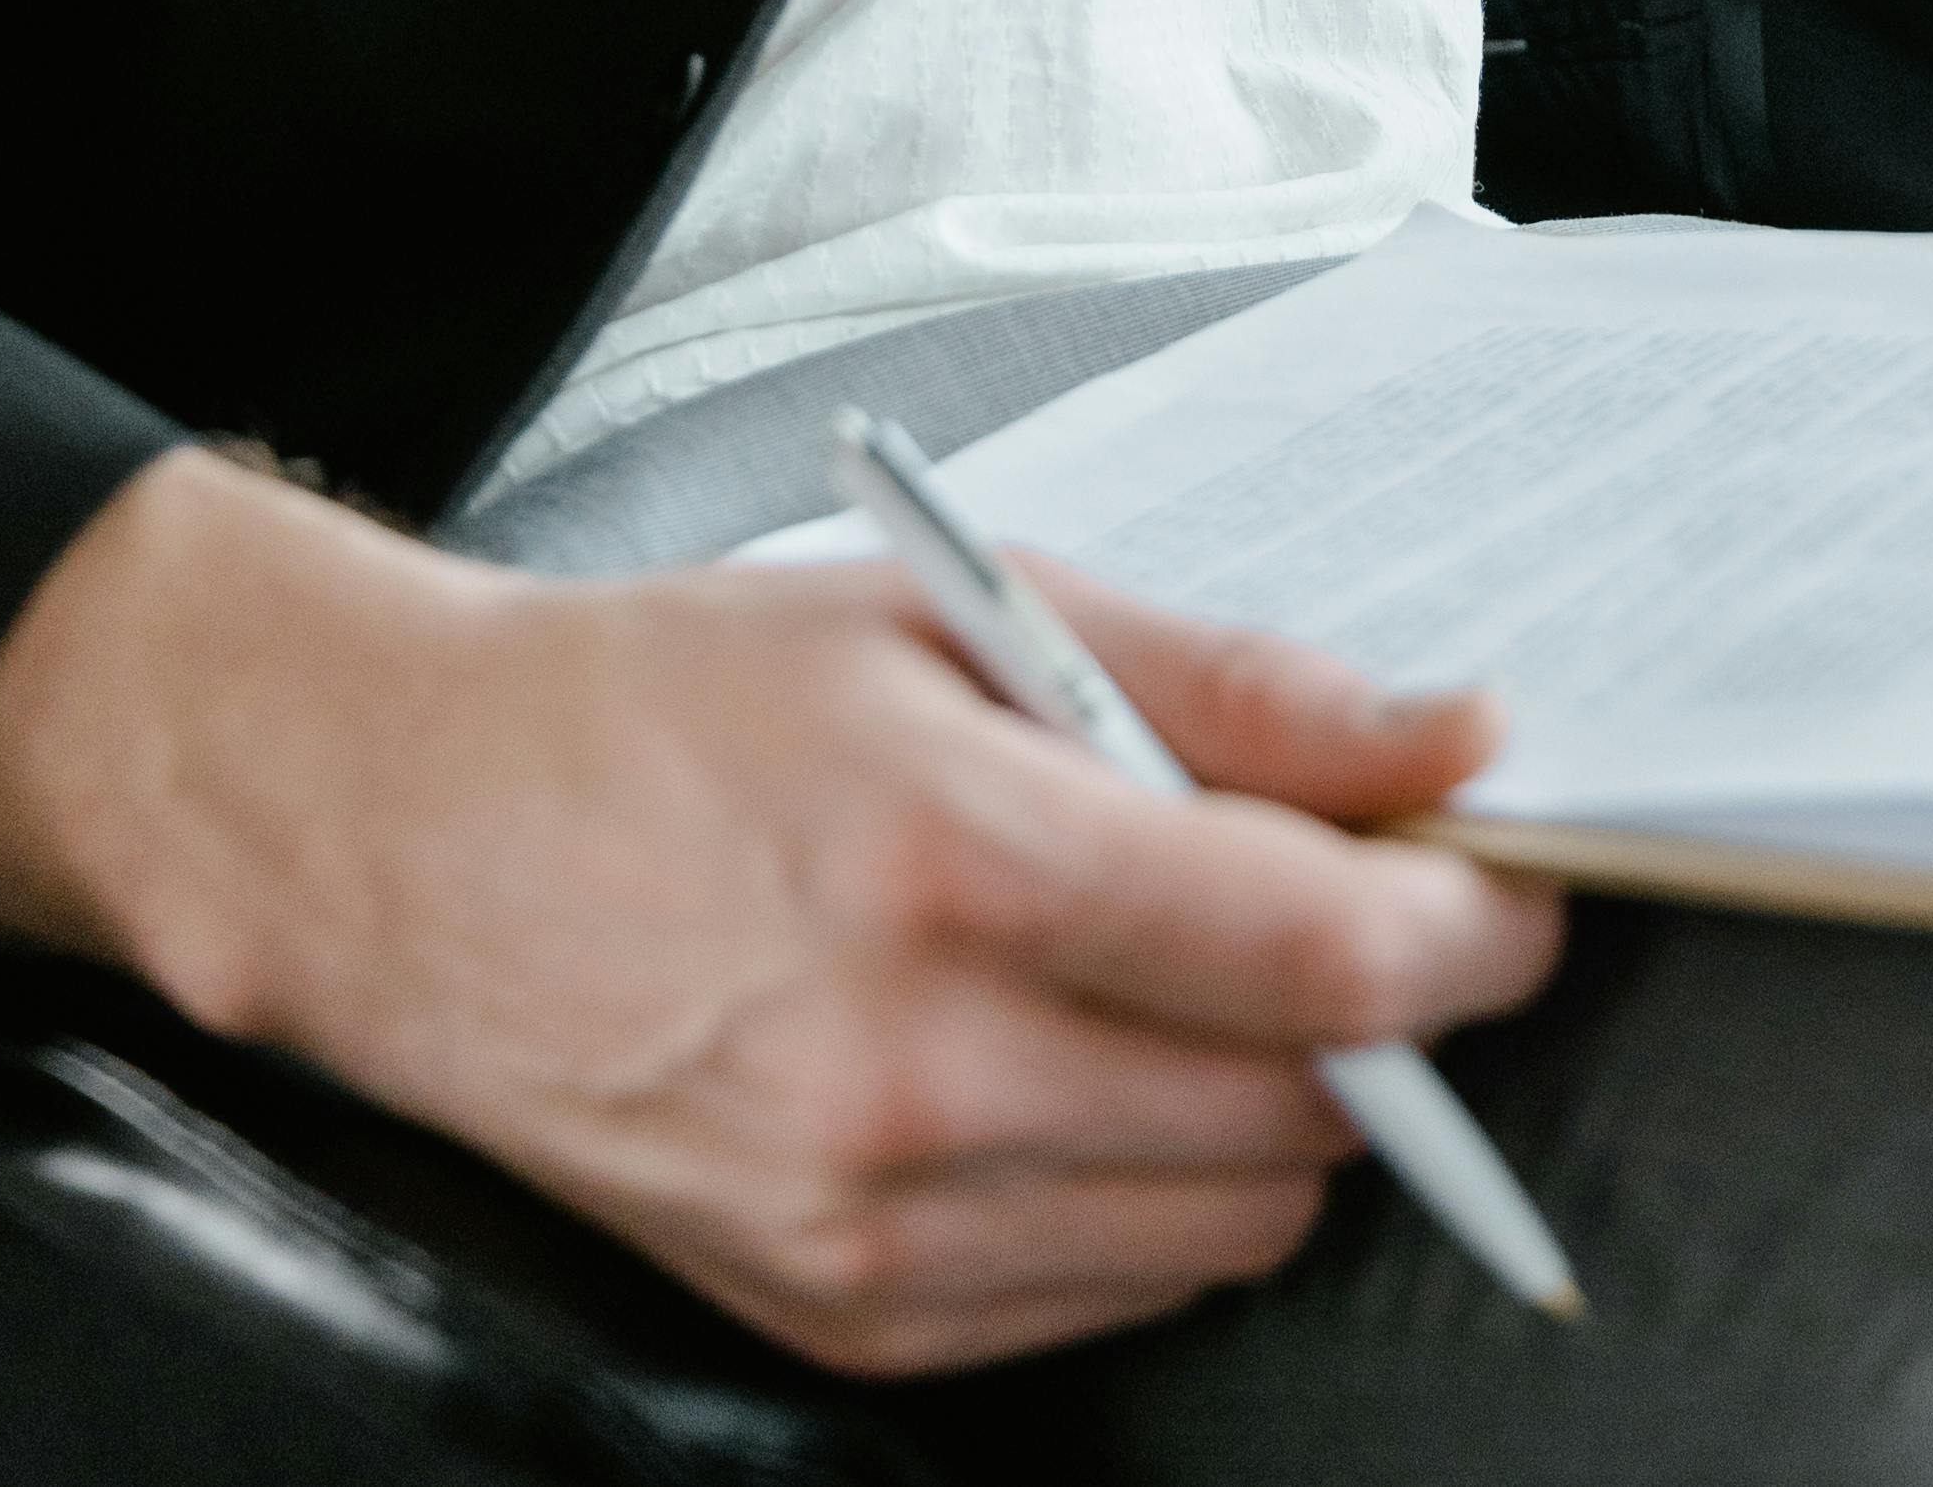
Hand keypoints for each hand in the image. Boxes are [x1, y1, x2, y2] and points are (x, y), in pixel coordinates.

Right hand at [0, 446, 1560, 1378]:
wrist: (418, 846)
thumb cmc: (675, 704)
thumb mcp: (952, 613)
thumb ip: (1224, 682)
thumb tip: (1444, 741)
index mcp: (947, 856)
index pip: (1313, 950)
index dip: (1466, 924)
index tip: (1514, 883)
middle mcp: (910, 1071)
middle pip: (1298, 1111)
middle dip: (1383, 1014)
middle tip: (1362, 902)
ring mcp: (868, 1225)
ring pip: (1224, 1224)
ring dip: (1276, 1113)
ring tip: (1196, 975)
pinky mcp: (838, 1320)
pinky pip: (1103, 1295)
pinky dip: (1147, 1193)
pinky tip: (1077, 1066)